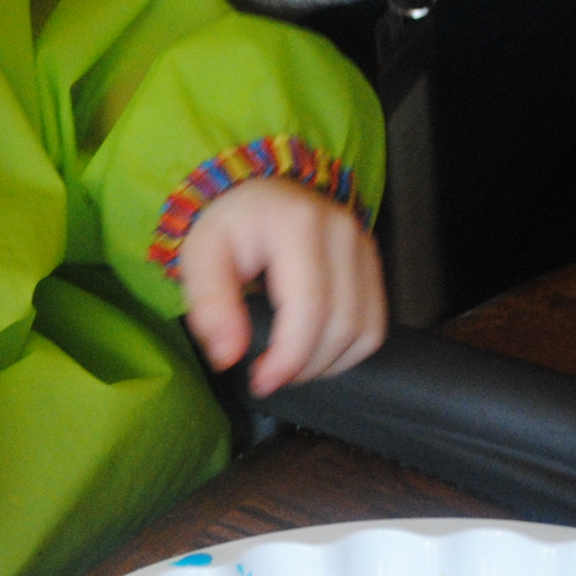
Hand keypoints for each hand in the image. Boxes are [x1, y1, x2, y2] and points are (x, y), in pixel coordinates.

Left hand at [176, 177, 388, 397]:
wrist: (259, 194)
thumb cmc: (230, 226)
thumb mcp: (200, 256)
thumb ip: (210, 305)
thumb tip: (229, 356)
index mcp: (297, 225)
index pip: (309, 308)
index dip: (290, 357)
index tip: (261, 381)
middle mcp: (342, 231)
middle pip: (342, 325)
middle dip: (305, 366)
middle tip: (269, 375)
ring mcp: (365, 246)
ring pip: (364, 330)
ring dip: (327, 363)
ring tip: (289, 364)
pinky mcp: (374, 263)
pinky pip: (375, 325)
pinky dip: (347, 351)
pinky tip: (315, 350)